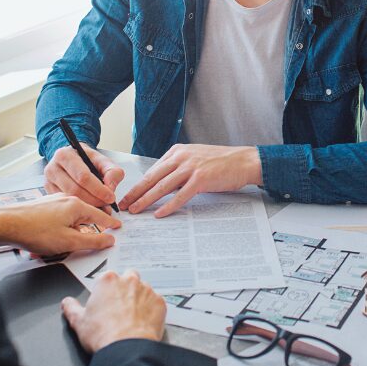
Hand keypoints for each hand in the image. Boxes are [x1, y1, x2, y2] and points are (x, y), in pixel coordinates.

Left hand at [0, 194, 120, 254]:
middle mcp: (66, 200)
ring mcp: (53, 202)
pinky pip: (58, 220)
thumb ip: (92, 242)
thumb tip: (109, 240)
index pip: (100, 215)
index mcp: (77, 206)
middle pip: (85, 217)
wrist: (5, 224)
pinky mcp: (42, 207)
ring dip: (69, 234)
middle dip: (87, 231)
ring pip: (70, 219)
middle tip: (92, 242)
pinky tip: (49, 242)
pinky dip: (58, 231)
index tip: (118, 227)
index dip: (110, 223)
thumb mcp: (69, 242)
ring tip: (61, 247)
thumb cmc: (35, 231)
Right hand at [44, 144, 124, 208]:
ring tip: (101, 207)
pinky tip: (90, 208)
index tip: (110, 197)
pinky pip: (65, 204)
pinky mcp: (49, 192)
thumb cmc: (87, 160)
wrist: (74, 159)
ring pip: (69, 199)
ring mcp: (48, 182)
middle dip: (94, 200)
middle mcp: (52, 168)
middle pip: (75, 190)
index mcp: (65, 155)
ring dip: (88, 206)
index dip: (98, 189)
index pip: (83, 176)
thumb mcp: (103, 161)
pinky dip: (79, 209)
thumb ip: (112, 171)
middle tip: (107, 205)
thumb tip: (110, 188)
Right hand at [61, 270, 165, 352]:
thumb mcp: (78, 322)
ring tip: (132, 317)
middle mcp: (129, 280)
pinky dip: (151, 310)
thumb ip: (71, 308)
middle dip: (125, 288)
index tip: (105, 301)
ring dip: (139, 298)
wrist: (126, 349)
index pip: (107, 277)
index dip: (106, 290)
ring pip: (144, 289)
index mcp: (108, 280)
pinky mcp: (160, 302)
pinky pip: (156, 302)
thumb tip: (67, 303)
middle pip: (128, 277)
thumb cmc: (103, 335)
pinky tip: (143, 322)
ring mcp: (147, 290)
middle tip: (119, 307)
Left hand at [119, 144, 262, 216]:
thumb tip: (163, 186)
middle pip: (152, 178)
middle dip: (135, 193)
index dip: (138, 185)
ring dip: (146, 200)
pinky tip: (159, 213)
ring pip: (162, 187)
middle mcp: (181, 157)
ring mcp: (191, 167)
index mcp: (177, 151)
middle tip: (123, 205)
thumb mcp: (195, 159)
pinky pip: (180, 196)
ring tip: (135, 210)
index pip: (152, 170)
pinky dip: (168, 206)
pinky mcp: (201, 179)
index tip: (128, 196)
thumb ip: (178, 170)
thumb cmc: (221, 162)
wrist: (244, 161)